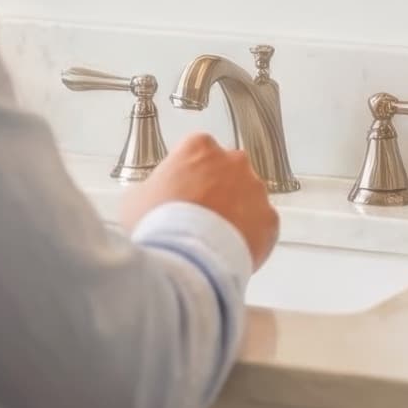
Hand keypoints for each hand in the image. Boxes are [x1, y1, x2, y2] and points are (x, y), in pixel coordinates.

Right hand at [121, 132, 278, 269]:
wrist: (186, 260)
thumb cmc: (159, 225)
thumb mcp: (137, 196)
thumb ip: (154, 187)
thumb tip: (155, 197)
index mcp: (199, 147)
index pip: (197, 151)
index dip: (188, 174)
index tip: (182, 191)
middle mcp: (232, 161)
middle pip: (227, 170)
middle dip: (217, 189)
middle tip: (199, 215)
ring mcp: (255, 190)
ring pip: (248, 197)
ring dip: (236, 211)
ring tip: (214, 237)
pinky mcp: (270, 220)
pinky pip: (262, 225)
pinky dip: (251, 235)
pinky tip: (230, 248)